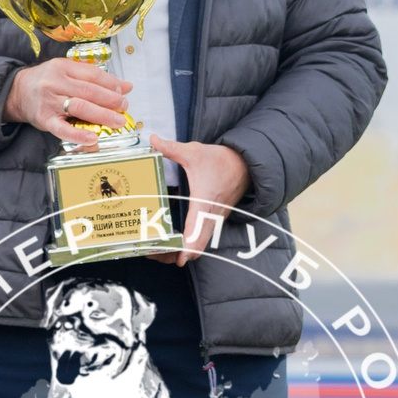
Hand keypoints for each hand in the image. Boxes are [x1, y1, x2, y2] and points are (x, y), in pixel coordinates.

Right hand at [3, 59, 132, 148]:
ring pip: (80, 107)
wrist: (16, 92)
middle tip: (124, 107)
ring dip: (102, 115)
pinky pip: (62, 129)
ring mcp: (49, 102)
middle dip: (111, 100)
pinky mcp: (45, 119)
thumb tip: (125, 86)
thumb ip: (94, 77)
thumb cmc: (46, 82)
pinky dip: (78, 135)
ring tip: (117, 121)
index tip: (123, 91)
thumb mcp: (67, 72)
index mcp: (63, 67)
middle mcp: (55, 82)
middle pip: (89, 90)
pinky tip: (93, 139)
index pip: (92, 74)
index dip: (111, 83)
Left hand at [151, 137, 250, 265]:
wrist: (245, 164)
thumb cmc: (220, 160)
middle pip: (196, 246)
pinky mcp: (214, 220)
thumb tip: (152, 139)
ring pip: (199, 245)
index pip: (198, 229)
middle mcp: (211, 215)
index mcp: (204, 201)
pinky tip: (173, 244)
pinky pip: (202, 239)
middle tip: (154, 256)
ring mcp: (214, 220)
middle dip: (176, 255)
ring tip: (158, 253)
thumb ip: (172, 148)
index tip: (179, 258)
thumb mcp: (194, 152)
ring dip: (181, 252)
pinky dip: (189, 246)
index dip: (188, 246)